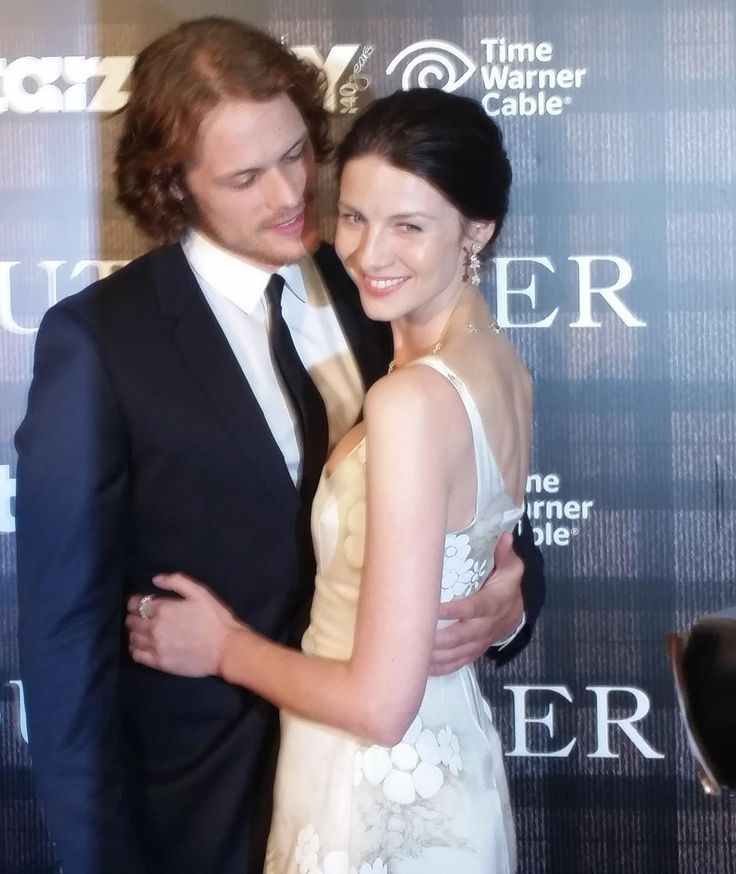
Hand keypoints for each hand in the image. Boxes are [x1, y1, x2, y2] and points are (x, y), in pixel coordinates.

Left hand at [126, 573, 240, 676]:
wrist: (226, 649)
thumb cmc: (216, 618)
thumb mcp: (200, 592)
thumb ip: (177, 581)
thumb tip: (155, 580)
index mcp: (164, 609)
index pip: (136, 603)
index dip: (134, 601)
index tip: (138, 602)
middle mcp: (155, 628)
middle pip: (131, 621)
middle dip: (133, 616)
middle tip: (140, 616)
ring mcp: (156, 647)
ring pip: (132, 638)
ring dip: (133, 632)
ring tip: (141, 631)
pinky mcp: (159, 663)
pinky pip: (137, 655)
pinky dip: (135, 649)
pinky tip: (143, 646)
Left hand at [430, 531, 523, 675]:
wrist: (519, 610)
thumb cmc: (508, 584)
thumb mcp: (511, 567)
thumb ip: (505, 554)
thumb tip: (506, 536)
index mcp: (493, 603)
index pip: (475, 608)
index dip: (457, 610)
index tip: (436, 608)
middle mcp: (487, 625)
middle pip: (462, 636)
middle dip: (440, 639)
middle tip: (417, 636)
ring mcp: (481, 641)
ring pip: (459, 653)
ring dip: (437, 656)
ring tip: (415, 654)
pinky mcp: (476, 650)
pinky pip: (460, 662)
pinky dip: (443, 667)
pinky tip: (424, 668)